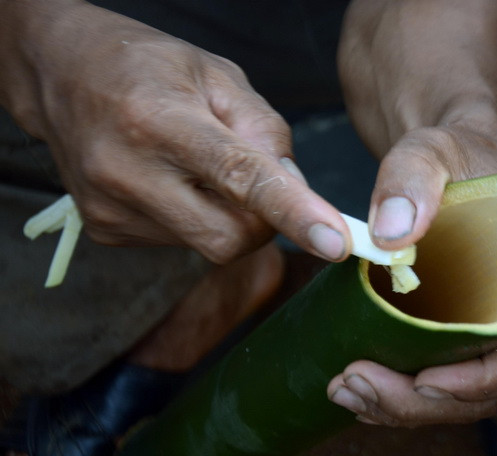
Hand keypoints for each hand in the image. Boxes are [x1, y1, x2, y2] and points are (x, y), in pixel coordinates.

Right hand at [10, 3, 348, 262]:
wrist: (60, 74)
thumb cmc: (147, 67)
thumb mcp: (218, 76)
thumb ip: (266, 132)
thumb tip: (298, 191)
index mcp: (160, 120)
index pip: (241, 178)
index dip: (293, 214)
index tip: (335, 243)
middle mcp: (127, 171)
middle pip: (230, 237)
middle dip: (264, 222)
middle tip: (258, 183)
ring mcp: (111, 209)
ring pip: (208, 244)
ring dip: (227, 216)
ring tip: (199, 167)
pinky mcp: (104, 230)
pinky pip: (181, 242)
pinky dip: (197, 218)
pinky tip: (174, 182)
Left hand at [327, 120, 496, 426]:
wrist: (449, 161)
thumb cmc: (451, 153)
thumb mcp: (429, 151)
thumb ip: (411, 179)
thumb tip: (390, 236)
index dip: (488, 380)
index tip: (423, 380)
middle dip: (424, 401)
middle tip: (354, 386)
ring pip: (468, 396)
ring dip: (405, 405)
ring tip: (344, 389)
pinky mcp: (471, 334)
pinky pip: (448, 380)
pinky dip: (403, 393)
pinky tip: (358, 386)